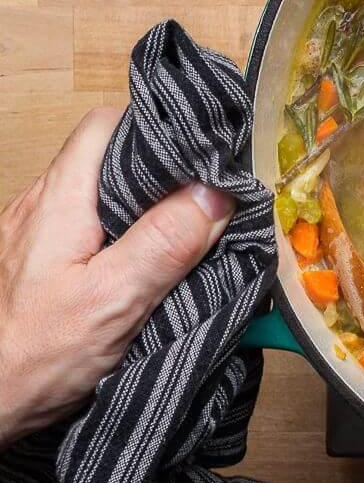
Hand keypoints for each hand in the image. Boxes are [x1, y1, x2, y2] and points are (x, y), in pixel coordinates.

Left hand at [0, 107, 233, 446]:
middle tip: (202, 201)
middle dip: (156, 174)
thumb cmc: (29, 358)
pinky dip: (113, 239)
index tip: (199, 154)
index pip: (107, 124)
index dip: (155, 130)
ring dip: (137, 210)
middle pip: (105, 159)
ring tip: (177, 237)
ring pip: (95, 196)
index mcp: (61, 196)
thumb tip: (215, 192)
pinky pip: (81, 231)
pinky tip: (134, 271)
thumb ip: (164, 241)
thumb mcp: (112, 300)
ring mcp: (31, 236)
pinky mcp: (29, 267)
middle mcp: (40, 205)